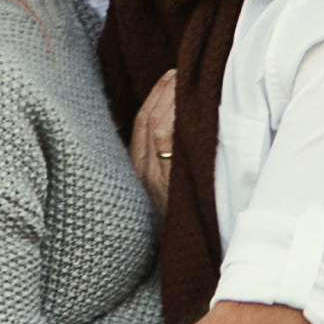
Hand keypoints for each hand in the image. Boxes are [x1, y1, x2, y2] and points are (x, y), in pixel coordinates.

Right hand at [128, 69, 177, 218]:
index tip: (168, 77)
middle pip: (146, 118)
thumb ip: (162, 165)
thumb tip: (176, 133)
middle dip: (162, 91)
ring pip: (156, 123)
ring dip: (171, 98)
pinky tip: (188, 104)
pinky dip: (174, 117)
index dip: (153, 97)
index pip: (139, 123)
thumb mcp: (161, 192)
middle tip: (178, 71)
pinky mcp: (165, 181)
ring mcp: (151, 175)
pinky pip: (166, 139)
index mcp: (134, 169)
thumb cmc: (174, 222)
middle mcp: (138, 170)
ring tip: (185, 81)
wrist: (178, 253)